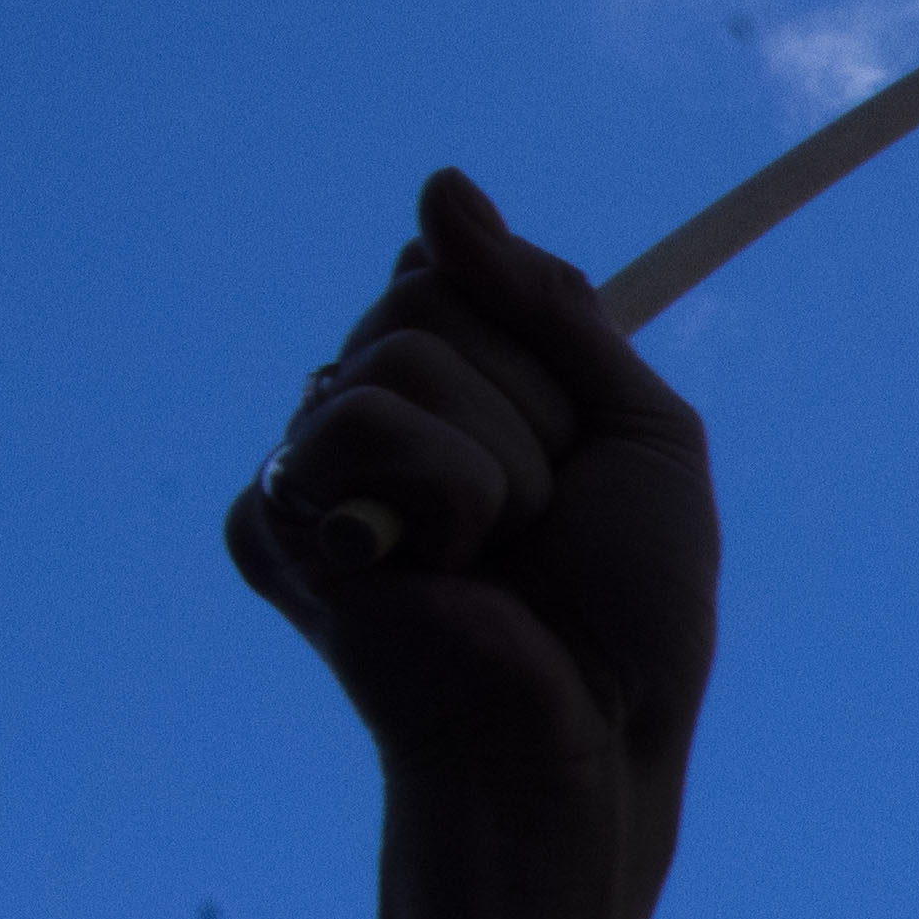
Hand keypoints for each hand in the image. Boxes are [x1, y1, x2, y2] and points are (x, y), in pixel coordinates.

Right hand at [227, 170, 716, 918]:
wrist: (592, 732)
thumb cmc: (628, 611)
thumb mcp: (640, 433)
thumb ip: (552, 305)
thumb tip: (439, 186)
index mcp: (451, 393)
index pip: (459, 267)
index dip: (540, 335)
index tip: (580, 435)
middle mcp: (369, 415)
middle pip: (430, 293)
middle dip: (532, 402)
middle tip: (547, 517)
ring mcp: (316, 466)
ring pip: (402, 350)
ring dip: (501, 458)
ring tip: (499, 554)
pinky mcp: (277, 518)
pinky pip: (356, 418)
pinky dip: (447, 490)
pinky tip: (439, 572)